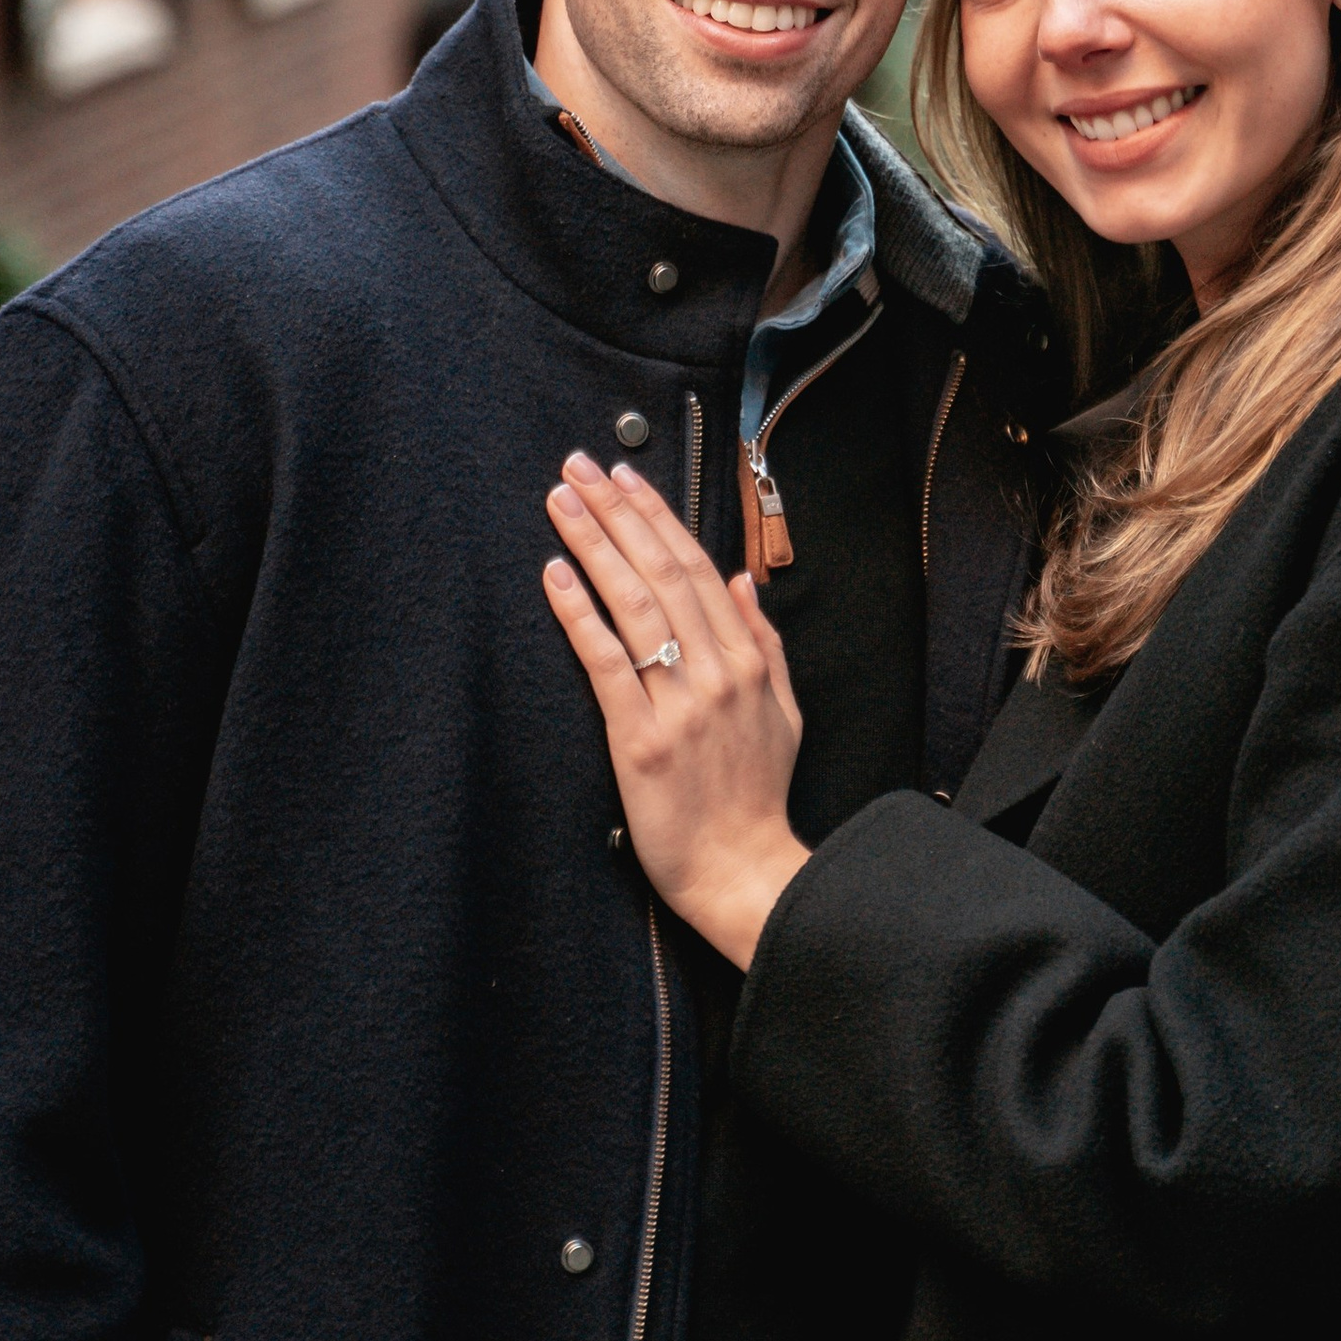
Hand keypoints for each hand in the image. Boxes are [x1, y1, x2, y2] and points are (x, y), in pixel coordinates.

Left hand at [543, 456, 809, 967]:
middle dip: (616, 514)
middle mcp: (715, 673)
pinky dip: (581, 614)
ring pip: (633, 605)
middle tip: (578, 469)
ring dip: (593, 546)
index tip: (625, 478)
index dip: (657, 518)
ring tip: (561, 503)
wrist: (744, 871)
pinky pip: (606, 663)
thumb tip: (740, 581)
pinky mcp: (640, 740)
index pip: (695, 570)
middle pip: (660, 573)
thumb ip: (762, 642)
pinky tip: (557, 575)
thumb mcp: (783, 711)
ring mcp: (678, 705)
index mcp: (746, 662)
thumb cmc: (757, 796)